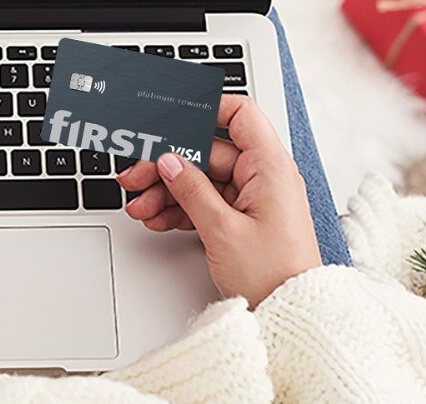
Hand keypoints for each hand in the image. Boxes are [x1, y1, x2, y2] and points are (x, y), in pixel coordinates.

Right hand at [115, 95, 320, 306]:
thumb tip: (168, 161)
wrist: (290, 316)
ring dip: (167, 191)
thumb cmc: (274, 276)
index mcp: (269, 167)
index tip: (169, 119)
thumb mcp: (223, 230)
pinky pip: (205, 202)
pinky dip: (179, 209)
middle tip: (135, 178)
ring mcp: (252, 199)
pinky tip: (156, 219)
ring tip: (140, 207)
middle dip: (167, 165)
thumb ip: (192, 190)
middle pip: (207, 152)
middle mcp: (263, 177)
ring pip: (200, 180)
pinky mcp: (242, 220)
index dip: (204, 110)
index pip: (239, 114)